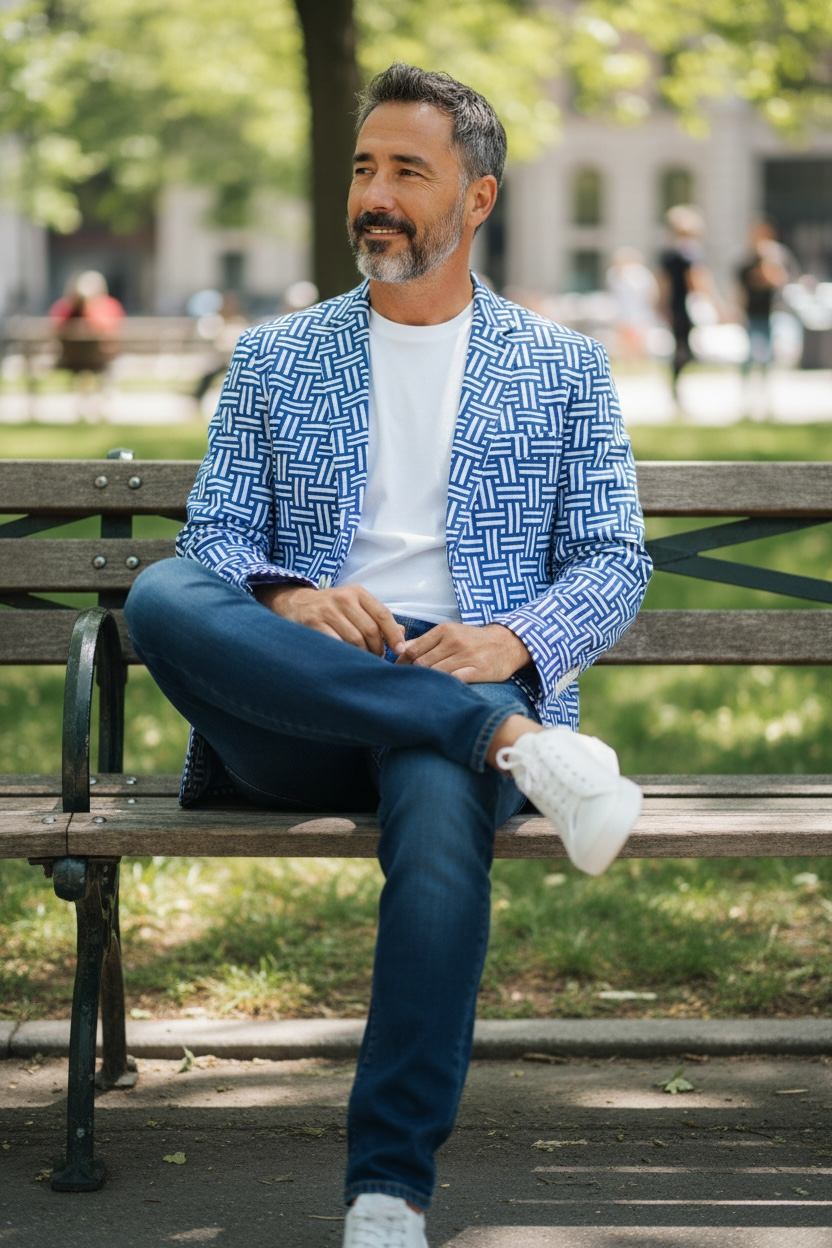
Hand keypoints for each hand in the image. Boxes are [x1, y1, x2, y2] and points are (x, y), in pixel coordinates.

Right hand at [253, 582, 404, 656]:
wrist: (294, 604)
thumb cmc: (331, 609)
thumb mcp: (354, 606)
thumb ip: (377, 618)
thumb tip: (401, 634)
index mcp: (357, 593)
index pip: (383, 614)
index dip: (394, 635)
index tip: (400, 650)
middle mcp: (343, 599)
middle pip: (370, 630)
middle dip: (377, 650)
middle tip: (376, 659)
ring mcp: (327, 611)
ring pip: (355, 640)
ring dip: (362, 656)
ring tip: (362, 661)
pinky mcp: (313, 624)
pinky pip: (336, 645)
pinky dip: (345, 656)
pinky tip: (346, 661)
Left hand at [395, 622, 530, 682]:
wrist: (508, 643)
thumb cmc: (474, 640)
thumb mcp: (450, 633)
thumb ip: (425, 641)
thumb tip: (399, 648)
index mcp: (445, 630)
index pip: (413, 649)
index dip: (400, 664)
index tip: (395, 674)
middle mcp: (454, 641)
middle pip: (421, 663)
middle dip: (410, 676)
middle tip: (402, 687)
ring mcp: (467, 656)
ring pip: (435, 673)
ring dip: (424, 684)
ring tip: (415, 693)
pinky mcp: (478, 670)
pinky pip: (454, 681)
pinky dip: (443, 688)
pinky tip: (436, 694)